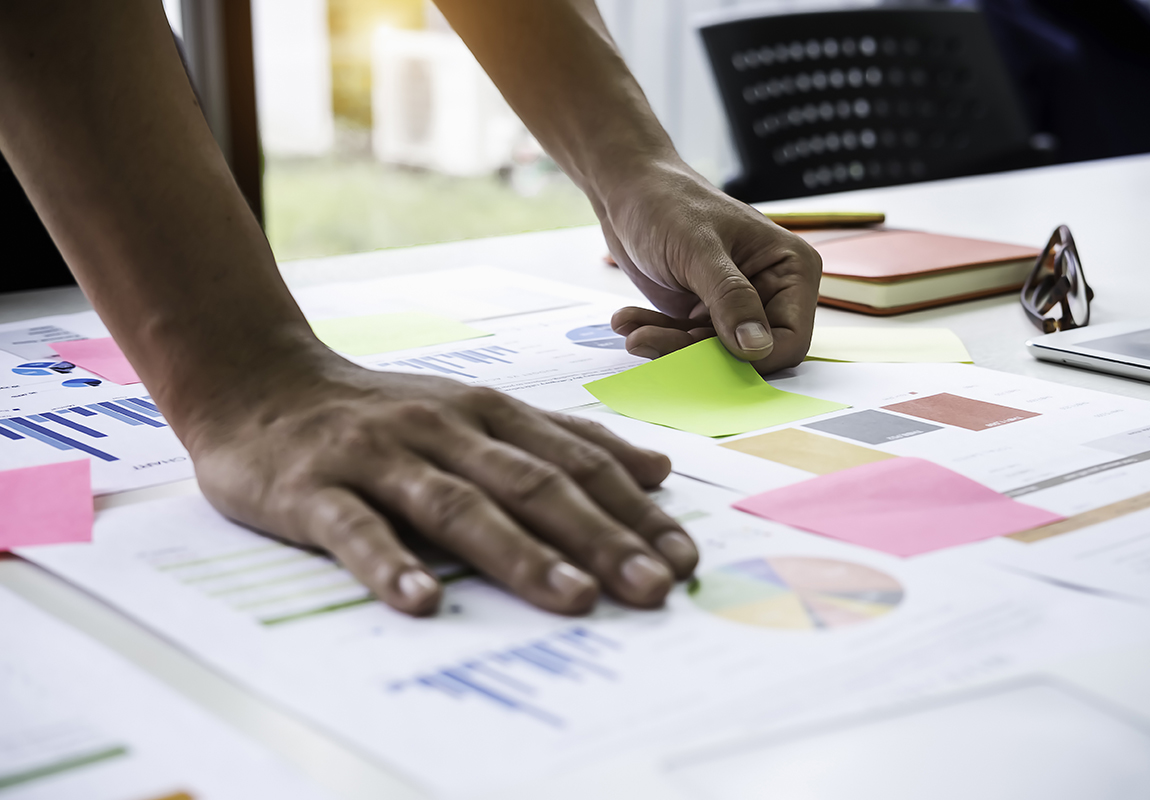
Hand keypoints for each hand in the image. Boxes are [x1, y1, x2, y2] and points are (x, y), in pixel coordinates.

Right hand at [186, 346, 698, 616]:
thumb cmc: (382, 411)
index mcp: (488, 412)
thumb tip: (659, 469)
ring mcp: (379, 455)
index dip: (632, 509)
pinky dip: (390, 564)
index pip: (575, 462)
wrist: (259, 382)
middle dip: (599, 536)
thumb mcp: (479, 412)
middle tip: (652, 587)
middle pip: (531, 483)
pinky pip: (355, 528)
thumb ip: (563, 440)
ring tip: (571, 598)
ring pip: (457, 504)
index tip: (681, 556)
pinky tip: (423, 603)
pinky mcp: (314, 487)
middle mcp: (443, 427)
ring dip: (519, 553)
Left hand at [598, 160, 821, 373]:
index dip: (754, 357)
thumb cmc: (669, 202)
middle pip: (748, 353)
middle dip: (698, 352)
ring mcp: (735, 306)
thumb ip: (731, 298)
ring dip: (668, 346)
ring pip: (712, 354)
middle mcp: (770, 291)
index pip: (790, 337)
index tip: (708, 357)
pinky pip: (686, 344)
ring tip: (631, 329)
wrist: (629, 190)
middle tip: (648, 340)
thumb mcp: (699, 249)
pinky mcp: (703, 314)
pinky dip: (656, 336)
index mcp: (791, 268)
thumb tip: (759, 346)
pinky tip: (628, 321)